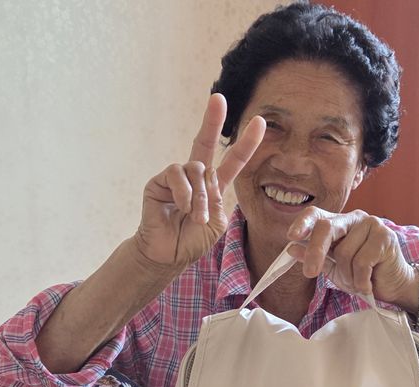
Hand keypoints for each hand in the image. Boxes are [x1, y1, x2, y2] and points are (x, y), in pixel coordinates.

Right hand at [134, 94, 265, 268]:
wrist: (168, 255)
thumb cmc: (192, 241)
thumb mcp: (216, 223)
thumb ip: (216, 200)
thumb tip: (204, 180)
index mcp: (214, 186)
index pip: (234, 160)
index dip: (247, 143)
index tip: (260, 123)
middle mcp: (195, 177)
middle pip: (204, 142)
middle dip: (212, 120)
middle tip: (218, 98)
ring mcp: (176, 178)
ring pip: (196, 168)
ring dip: (200, 196)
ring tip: (196, 216)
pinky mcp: (158, 182)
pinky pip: (176, 173)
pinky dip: (184, 192)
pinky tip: (182, 207)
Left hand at [285, 207, 417, 305]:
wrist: (393, 285)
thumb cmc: (363, 274)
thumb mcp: (333, 268)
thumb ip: (313, 257)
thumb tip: (291, 249)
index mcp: (339, 223)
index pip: (316, 214)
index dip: (302, 223)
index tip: (291, 236)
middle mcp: (354, 218)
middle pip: (327, 227)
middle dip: (316, 252)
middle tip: (310, 272)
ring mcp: (371, 224)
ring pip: (344, 252)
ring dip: (347, 276)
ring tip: (357, 282)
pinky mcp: (385, 237)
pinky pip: (361, 262)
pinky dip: (361, 280)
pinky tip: (368, 284)